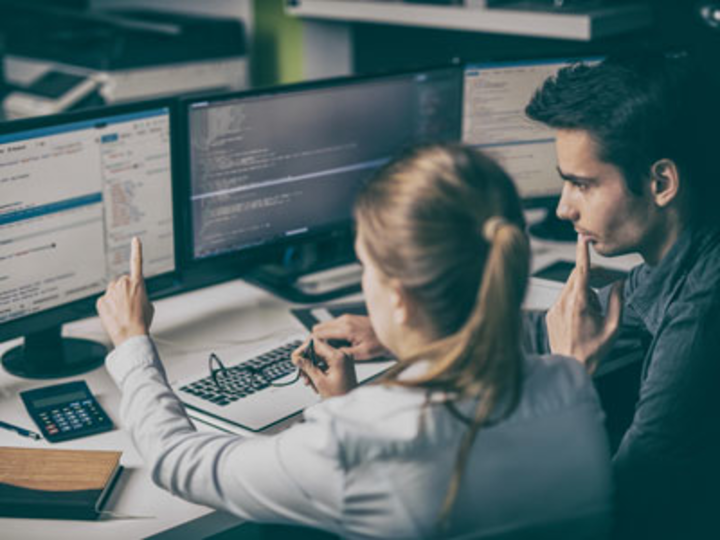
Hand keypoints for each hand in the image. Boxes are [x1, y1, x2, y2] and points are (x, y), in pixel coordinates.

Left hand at [96, 237, 154, 347]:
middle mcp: (123, 284)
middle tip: (130, 304)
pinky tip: (115, 315)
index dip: (137, 250)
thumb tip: (131, 295)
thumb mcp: (149, 304)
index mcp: (138, 283)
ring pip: (112, 291)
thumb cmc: (142, 321)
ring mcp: (110, 292)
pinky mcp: (101, 301)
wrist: (131, 334)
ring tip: (123, 312)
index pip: (137, 262)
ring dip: (116, 298)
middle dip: (125, 290)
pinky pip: (105, 300)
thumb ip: (140, 294)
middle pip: (122, 282)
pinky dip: (108, 307)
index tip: (135, 240)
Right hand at [291, 338, 356, 397]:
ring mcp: (342, 360)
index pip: (316, 343)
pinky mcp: (341, 365)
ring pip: (320, 358)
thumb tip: (296, 357)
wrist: (352, 407)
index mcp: (338, 356)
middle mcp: (342, 355)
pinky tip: (314, 382)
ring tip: (308, 381)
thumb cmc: (341, 396)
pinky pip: (325, 363)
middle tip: (301, 372)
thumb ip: (307, 367)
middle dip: (307, 361)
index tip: (295, 358)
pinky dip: (318, 371)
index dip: (303, 349)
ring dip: (311, 368)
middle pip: (318, 350)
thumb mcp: (320, 381)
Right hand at [312, 315, 387, 360]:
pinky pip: (332, 326)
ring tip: (327, 350)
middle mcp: (344, 320)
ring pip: (324, 326)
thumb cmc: (378, 343)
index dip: (313, 343)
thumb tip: (329, 354)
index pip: (319, 333)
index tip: (311, 352)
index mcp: (346, 328)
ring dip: (322, 337)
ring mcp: (345, 318)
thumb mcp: (362, 353)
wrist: (389, 332)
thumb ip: (343, 353)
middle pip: (318, 328)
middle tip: (317, 352)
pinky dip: (330, 334)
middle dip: (315, 340)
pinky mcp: (348, 319)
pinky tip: (335, 344)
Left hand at [546, 235, 623, 372]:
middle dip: (592, 275)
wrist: (571, 366)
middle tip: (607, 284)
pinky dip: (575, 300)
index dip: (582, 252)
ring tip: (595, 310)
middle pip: (576, 276)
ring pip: (570, 287)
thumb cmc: (594, 350)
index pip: (580, 270)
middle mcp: (563, 302)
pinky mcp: (550, 314)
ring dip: (584, 290)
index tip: (583, 238)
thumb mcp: (614, 326)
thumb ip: (618, 301)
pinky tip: (582, 317)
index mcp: (578, 303)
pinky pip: (563, 299)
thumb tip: (619, 283)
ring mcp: (554, 308)